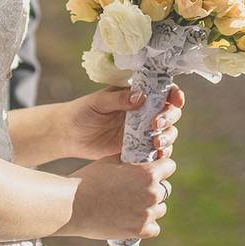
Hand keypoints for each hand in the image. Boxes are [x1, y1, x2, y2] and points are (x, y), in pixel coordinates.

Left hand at [63, 84, 184, 160]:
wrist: (69, 135)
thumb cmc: (81, 112)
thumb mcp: (98, 102)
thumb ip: (118, 99)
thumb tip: (140, 96)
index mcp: (135, 94)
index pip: (162, 91)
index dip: (173, 94)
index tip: (175, 101)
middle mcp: (143, 111)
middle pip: (170, 112)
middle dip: (169, 117)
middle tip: (154, 124)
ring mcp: (142, 131)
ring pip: (167, 132)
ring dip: (168, 136)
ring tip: (155, 142)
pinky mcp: (138, 149)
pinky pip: (156, 151)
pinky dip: (161, 153)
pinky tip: (157, 154)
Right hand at [63, 155, 175, 240]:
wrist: (72, 205)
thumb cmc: (89, 179)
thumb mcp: (110, 160)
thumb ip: (131, 160)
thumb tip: (141, 159)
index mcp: (147, 173)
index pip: (169, 166)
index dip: (159, 165)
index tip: (150, 168)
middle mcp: (152, 193)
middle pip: (165, 189)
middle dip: (154, 187)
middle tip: (135, 188)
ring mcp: (147, 214)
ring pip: (160, 208)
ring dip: (150, 206)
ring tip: (130, 204)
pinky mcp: (140, 231)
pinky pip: (154, 227)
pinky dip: (146, 224)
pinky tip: (132, 218)